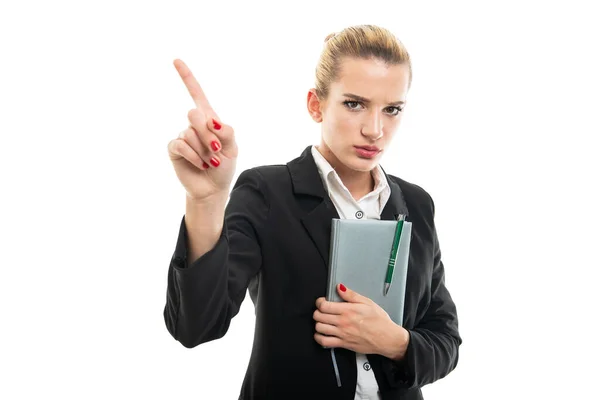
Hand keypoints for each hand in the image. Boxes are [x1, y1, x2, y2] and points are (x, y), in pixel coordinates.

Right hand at [167, 59, 237, 200]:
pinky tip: (201, 165)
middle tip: (216, 149)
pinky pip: (181, 145)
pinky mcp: (174, 148)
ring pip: (190, 133)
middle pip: (195, 114)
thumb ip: (227, 131)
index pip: (197, 94)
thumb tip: (212, 121)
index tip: (176, 60)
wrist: (213, 189)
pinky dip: (195, 156)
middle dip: (208, 133)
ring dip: (204, 150)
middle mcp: (193, 125)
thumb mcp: (233, 148)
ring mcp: (183, 136)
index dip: (187, 77)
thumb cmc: (224, 166)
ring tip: (209, 161)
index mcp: (209, 120)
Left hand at [313, 284, 409, 359]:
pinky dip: (319, 337)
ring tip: (322, 321)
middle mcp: (343, 322)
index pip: (324, 305)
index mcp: (348, 310)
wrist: (387, 338)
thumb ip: (351, 295)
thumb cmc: (379, 321)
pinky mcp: (343, 344)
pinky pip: (324, 342)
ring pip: (319, 328)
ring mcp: (342, 334)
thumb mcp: (367, 302)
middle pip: (318, 316)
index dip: (319, 302)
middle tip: (322, 311)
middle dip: (317, 312)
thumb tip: (340, 287)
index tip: (322, 302)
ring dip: (318, 323)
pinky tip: (322, 333)